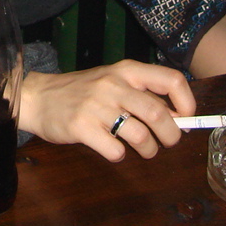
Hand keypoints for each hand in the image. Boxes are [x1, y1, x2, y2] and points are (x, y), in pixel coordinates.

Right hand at [16, 61, 196, 162]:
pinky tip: (113, 149)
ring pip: (140, 135)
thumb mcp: (113, 82)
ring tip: (143, 150)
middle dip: (171, 135)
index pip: (170, 80)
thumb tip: (178, 118)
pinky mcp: (82, 127)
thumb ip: (142, 95)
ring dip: (149, 150)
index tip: (185, 118)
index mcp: (126, 71)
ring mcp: (96, 106)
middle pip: (158, 113)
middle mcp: (113, 85)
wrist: (39, 97)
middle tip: (168, 142)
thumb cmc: (82, 92)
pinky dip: (120, 155)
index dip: (186, 102)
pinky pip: (115, 150)